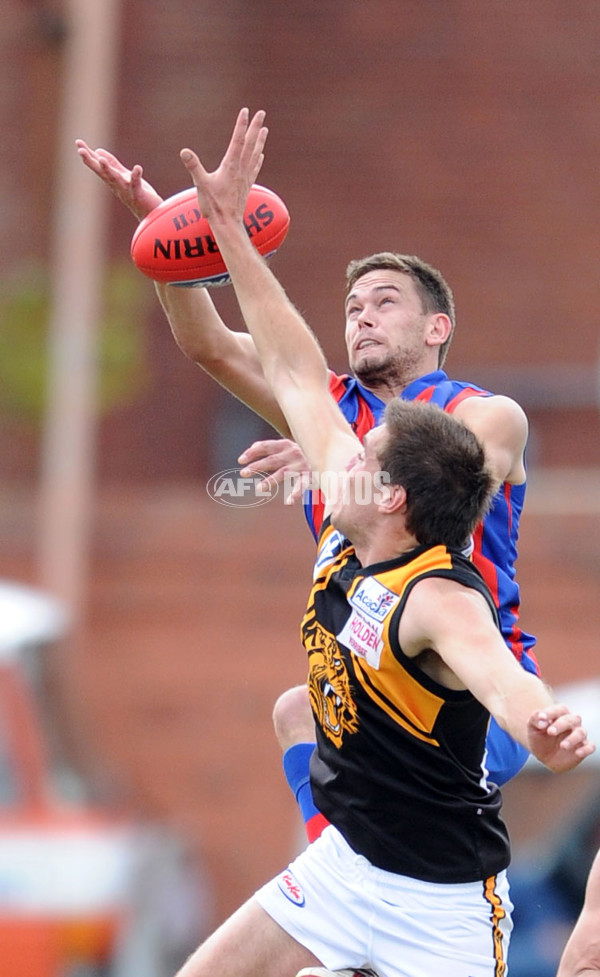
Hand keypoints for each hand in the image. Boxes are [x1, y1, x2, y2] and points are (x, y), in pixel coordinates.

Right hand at [75, 141, 162, 219]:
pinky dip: (136, 175)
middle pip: (101, 172)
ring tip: (101, 160)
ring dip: (108, 170)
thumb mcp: (122, 176)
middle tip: (80, 150)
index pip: (98, 165)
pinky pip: (136, 184)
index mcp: (112, 179)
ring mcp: (127, 190)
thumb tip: (97, 151)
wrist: (150, 214)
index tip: (78, 143)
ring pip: (115, 179)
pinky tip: (138, 167)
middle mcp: (117, 185)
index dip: (88, 154)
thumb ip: (112, 164)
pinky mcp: (139, 194)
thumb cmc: (137, 195)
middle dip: (91, 161)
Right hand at [179, 107, 267, 227]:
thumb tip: (184, 152)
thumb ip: (194, 167)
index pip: (237, 140)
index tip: (245, 111)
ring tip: (265, 130)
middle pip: (250, 144)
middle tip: (262, 113)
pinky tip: (260, 155)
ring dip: (259, 141)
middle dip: (255, 127)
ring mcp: (245, 178)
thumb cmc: (214, 206)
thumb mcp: (201, 185)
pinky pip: (254, 168)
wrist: (227, 224)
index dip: (241, 125)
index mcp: (231, 166)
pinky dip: (258, 159)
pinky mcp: (246, 186)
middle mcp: (241, 170)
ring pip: (255, 154)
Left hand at [239, 438, 310, 504]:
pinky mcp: (310, 476)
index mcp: (285, 445)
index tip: (240, 460)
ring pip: (283, 473)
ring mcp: (301, 465)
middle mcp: (292, 453)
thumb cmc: (302, 451)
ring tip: (259, 488)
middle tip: (243, 473)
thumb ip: (272, 448)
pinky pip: (302, 485)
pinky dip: (296, 493)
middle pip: (271, 460)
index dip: (252, 452)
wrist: (329, 451)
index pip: (265, 447)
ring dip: (271, 480)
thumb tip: (252, 448)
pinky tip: (289, 502)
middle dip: (256, 466)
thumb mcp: (288, 446)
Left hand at [527, 703, 595, 772]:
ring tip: (562, 746)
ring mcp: (578, 735)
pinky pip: (590, 746)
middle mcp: (572, 722)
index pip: (560, 709)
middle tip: (550, 732)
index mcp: (560, 714)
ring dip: (572, 738)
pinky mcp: (583, 748)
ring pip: (581, 732)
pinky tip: (577, 753)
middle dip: (561, 724)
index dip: (551, 712)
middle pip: (572, 719)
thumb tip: (541, 719)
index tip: (541, 718)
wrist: (544, 756)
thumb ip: (534, 720)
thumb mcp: (532, 729)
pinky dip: (586, 749)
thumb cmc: (539, 738)